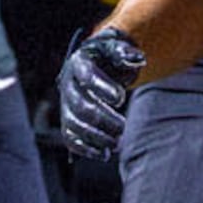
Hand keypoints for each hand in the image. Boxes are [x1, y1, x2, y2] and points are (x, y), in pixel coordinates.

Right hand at [55, 26, 148, 165]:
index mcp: (80, 63)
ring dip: (96, 137)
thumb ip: (125, 53)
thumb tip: (136, 58)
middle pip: (80, 105)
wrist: (95, 64)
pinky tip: (104, 154)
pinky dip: (86, 150)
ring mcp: (66, 105)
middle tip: (122, 126)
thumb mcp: (118, 48)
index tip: (120, 98)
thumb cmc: (110, 58)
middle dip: (102, 119)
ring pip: (74, 125)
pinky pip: (70, 139)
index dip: (102, 88)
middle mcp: (69, 85)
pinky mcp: (69, 122)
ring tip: (117, 143)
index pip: (87, 75)